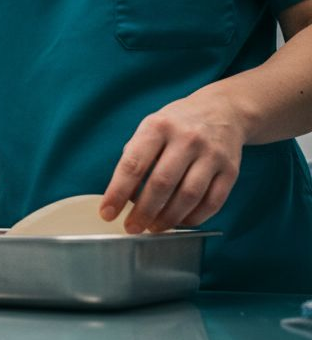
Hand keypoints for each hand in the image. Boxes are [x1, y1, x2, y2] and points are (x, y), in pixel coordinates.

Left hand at [101, 90, 243, 232]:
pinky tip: (180, 222)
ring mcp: (211, 154)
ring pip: (188, 196)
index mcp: (158, 127)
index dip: (118, 192)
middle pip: (161, 183)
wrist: (223, 111)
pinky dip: (194, 218)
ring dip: (168, 218)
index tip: (107, 213)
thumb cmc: (176, 125)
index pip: (133, 165)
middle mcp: (186, 139)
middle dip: (143, 212)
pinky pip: (213, 202)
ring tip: (154, 228)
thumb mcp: (150, 128)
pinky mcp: (231, 170)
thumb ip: (135, 157)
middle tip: (132, 228)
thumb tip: (122, 196)